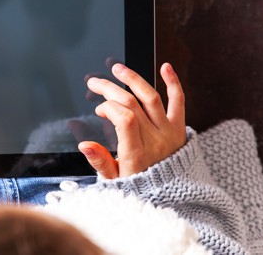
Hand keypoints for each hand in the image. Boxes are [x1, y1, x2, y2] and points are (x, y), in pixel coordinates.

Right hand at [78, 62, 185, 178]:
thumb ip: (99, 161)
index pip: (125, 119)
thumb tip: (83, 144)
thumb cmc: (140, 185)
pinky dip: (173, 82)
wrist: (172, 195)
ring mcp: (169, 132)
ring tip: (118, 69)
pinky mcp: (179, 127)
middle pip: (133, 104)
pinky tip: (165, 67)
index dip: (109, 107)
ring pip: (151, 98)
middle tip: (95, 82)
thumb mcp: (115, 179)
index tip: (99, 109)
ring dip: (133, 80)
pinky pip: (178, 101)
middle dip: (110, 89)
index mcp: (137, 154)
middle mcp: (155, 140)